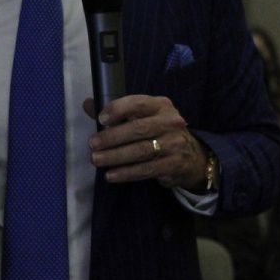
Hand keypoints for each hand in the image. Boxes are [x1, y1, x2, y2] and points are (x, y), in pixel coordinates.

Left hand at [85, 94, 206, 188]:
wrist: (191, 155)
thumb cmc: (158, 132)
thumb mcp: (142, 117)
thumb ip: (116, 112)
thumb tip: (88, 104)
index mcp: (160, 105)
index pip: (138, 103)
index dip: (118, 109)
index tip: (100, 119)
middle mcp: (170, 122)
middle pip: (138, 129)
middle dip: (112, 137)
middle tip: (92, 144)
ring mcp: (174, 143)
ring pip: (141, 151)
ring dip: (116, 156)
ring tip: (97, 160)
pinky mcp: (174, 164)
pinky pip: (147, 169)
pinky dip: (127, 173)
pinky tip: (111, 175)